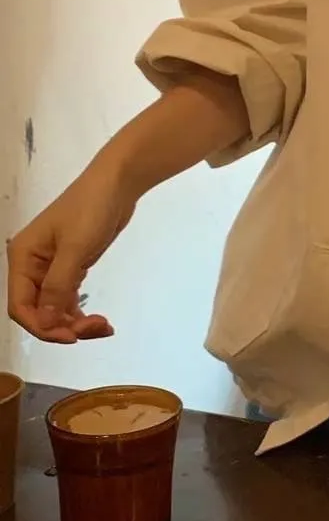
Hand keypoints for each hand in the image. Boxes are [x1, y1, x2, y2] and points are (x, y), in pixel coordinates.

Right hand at [6, 164, 137, 342]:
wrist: (117, 184)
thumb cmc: (91, 209)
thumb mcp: (75, 248)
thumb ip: (59, 286)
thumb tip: (47, 323)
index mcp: (23, 258)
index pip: (20, 306)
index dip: (42, 326)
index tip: (71, 337)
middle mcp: (32, 266)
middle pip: (38, 311)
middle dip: (63, 326)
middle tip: (96, 328)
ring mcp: (51, 268)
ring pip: (55, 308)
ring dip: (76, 323)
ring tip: (104, 326)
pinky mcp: (71, 267)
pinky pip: (69, 299)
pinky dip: (81, 313)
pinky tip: (102, 322)